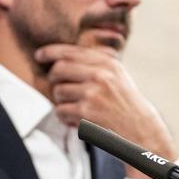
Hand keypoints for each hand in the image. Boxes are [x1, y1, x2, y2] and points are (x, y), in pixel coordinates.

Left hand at [34, 43, 177, 166]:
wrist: (139, 127)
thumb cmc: (124, 102)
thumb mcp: (117, 75)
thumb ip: (95, 62)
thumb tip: (63, 54)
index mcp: (107, 63)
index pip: (72, 51)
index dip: (51, 52)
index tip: (39, 55)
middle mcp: (100, 74)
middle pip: (59, 69)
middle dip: (53, 79)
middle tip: (59, 88)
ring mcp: (93, 92)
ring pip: (58, 92)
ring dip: (61, 102)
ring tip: (75, 108)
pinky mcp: (87, 111)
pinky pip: (61, 111)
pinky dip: (65, 117)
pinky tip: (76, 120)